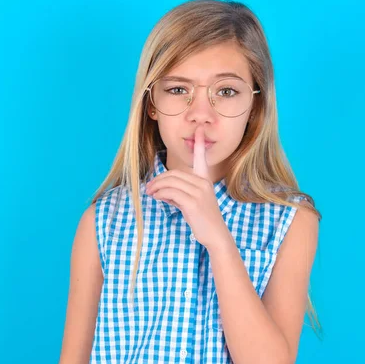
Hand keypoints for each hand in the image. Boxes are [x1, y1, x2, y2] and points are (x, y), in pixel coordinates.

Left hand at [145, 125, 231, 251]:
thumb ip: (180, 193)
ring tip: (150, 193)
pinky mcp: (193, 203)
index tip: (198, 129)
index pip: (201, 159)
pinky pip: (171, 192)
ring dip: (156, 187)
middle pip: (174, 173)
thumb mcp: (192, 202)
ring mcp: (199, 192)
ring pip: (171, 182)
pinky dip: (160, 194)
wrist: (216, 235)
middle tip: (149, 187)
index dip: (199, 143)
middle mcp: (203, 183)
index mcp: (205, 180)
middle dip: (158, 179)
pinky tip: (157, 198)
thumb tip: (162, 192)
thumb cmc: (203, 219)